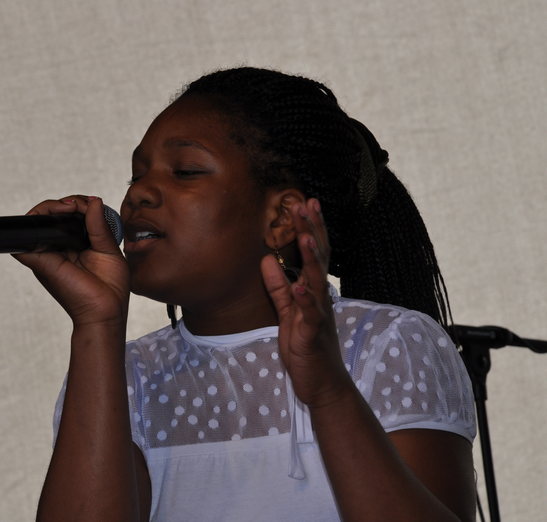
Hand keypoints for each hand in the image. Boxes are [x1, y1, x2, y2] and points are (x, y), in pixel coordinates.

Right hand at [13, 196, 129, 327]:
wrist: (104, 312)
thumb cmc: (109, 288)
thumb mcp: (109, 250)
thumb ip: (99, 225)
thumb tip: (93, 201)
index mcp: (76, 246)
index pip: (70, 218)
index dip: (77, 205)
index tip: (90, 203)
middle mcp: (60, 248)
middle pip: (53, 216)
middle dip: (65, 202)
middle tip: (77, 205)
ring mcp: (48, 254)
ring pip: (39, 221)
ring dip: (52, 207)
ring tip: (69, 207)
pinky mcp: (40, 261)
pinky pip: (27, 239)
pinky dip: (39, 220)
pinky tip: (56, 214)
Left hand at [260, 198, 352, 408]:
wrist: (323, 386)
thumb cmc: (306, 349)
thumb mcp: (287, 313)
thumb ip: (278, 287)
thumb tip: (266, 259)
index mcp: (314, 292)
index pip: (313, 255)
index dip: (310, 229)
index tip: (305, 203)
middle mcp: (320, 299)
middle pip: (318, 260)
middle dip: (313, 232)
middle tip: (307, 204)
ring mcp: (319, 316)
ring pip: (317, 282)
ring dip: (312, 260)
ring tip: (306, 236)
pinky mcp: (313, 336)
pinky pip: (310, 316)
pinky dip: (306, 301)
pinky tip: (300, 287)